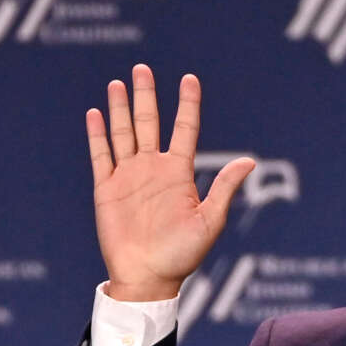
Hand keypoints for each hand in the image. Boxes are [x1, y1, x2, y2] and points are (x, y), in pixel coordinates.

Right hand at [86, 64, 254, 300]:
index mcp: (179, 173)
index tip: (189, 79)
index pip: (184, 129)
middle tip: (143, 69)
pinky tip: (96, 113)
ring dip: (121, 108)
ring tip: (119, 83)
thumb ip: (223, 188)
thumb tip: (249, 161)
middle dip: (146, 96)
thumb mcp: (209, 221)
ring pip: (123, 133)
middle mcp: (153, 169)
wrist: (147, 277)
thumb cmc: (182, 255)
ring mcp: (129, 177)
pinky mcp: (107, 189)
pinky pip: (101, 156)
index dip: (187, 104)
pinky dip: (98, 135)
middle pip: (149, 122)